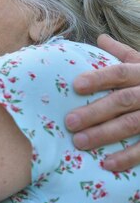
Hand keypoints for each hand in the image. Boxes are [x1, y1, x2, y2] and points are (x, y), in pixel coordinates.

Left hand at [66, 34, 139, 170]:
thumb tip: (101, 38)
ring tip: (80, 142)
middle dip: (95, 112)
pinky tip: (107, 164)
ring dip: (105, 135)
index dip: (99, 78)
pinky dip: (128, 157)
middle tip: (69, 121)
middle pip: (123, 100)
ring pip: (133, 124)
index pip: (121, 72)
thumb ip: (125, 54)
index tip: (76, 85)